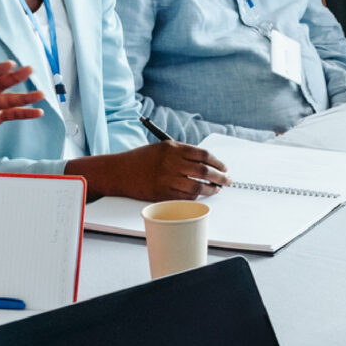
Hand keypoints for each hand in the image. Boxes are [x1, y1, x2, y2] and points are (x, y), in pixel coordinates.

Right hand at [70, 141, 226, 201]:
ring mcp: (166, 179)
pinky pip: (185, 197)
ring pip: (197, 186)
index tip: (224, 167)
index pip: (203, 154)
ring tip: (216, 190)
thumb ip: (181, 153)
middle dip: (219, 177)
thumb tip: (205, 163)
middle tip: (227, 181)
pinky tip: (200, 196)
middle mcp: (171, 162)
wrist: (118, 171)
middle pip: (204, 171)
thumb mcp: (161, 148)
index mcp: (172, 148)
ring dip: (210, 189)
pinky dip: (196, 197)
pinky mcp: (162, 193)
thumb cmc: (140, 159)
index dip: (217, 162)